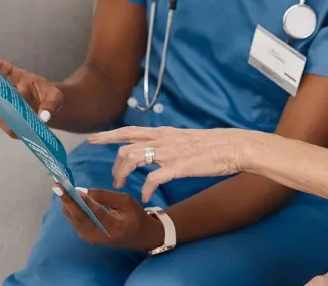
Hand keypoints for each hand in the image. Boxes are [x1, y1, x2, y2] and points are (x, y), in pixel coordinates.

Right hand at [0, 55, 63, 137]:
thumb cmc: (50, 97)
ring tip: (17, 120)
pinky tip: (21, 132)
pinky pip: (6, 124)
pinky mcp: (8, 119)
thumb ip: (51, 105)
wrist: (48, 109)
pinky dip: (12, 129)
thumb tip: (43, 117)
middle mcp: (10, 90)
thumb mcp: (55, 97)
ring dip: (5, 113)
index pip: (6, 69)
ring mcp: (7, 105)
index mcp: (21, 78)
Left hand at [53, 185, 163, 251]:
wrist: (138, 237)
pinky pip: (74, 220)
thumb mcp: (125, 200)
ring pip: (73, 218)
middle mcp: (99, 235)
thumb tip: (81, 191)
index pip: (95, 212)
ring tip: (59, 187)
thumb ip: (104, 195)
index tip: (70, 188)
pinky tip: (66, 197)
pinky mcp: (85, 237)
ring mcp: (90, 238)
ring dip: (66, 203)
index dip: (81, 200)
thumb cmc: (135, 216)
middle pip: (79, 216)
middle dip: (66, 200)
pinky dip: (69, 208)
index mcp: (114, 226)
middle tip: (57, 185)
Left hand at [87, 126, 252, 201]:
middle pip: (126, 146)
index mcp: (165, 132)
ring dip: (123, 175)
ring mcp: (170, 152)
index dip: (109, 135)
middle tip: (113, 179)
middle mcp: (163, 139)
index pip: (130, 130)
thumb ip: (170, 141)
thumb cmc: (214, 144)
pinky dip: (145, 189)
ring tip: (122, 188)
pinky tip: (146, 197)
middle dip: (113, 163)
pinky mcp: (178, 166)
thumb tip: (159, 147)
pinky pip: (153, 179)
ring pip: (133, 159)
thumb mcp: (186, 138)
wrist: (234, 146)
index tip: (92, 139)